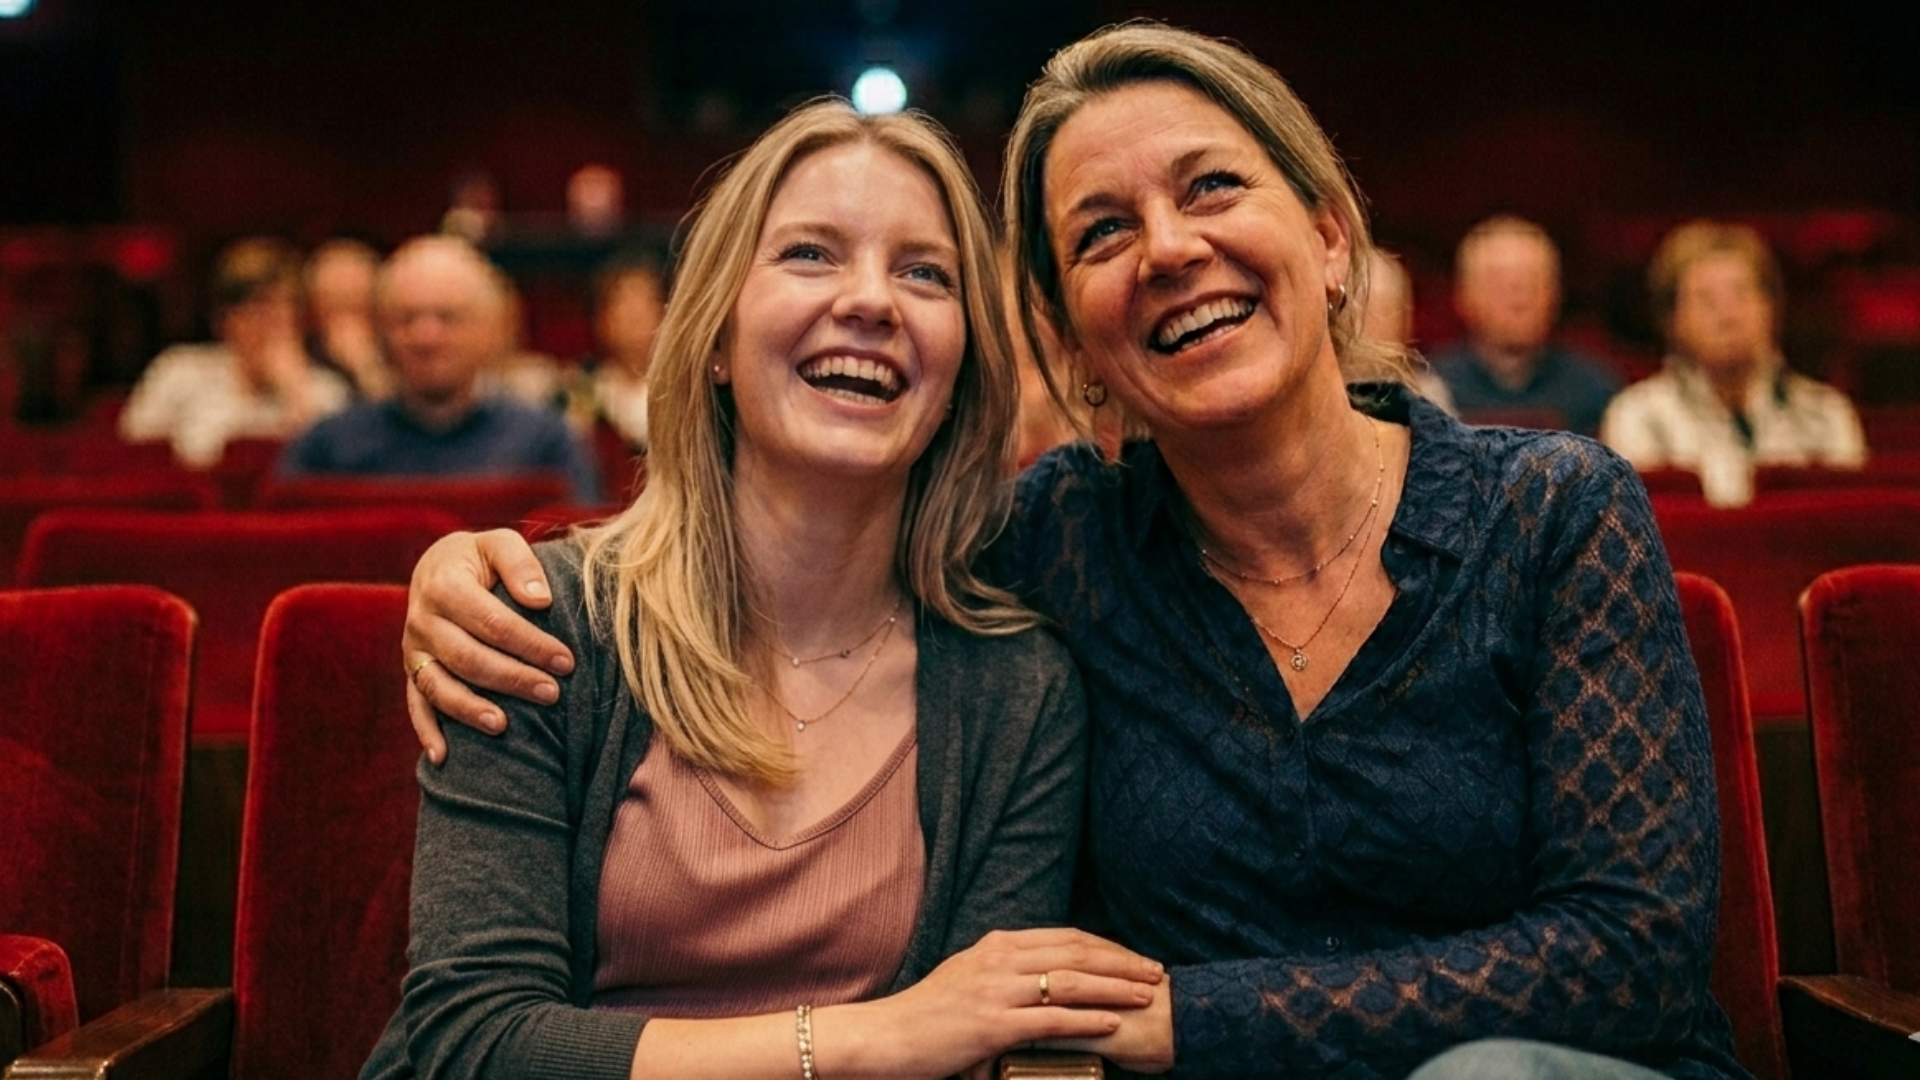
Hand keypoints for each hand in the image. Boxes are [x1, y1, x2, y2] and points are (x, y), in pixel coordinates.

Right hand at [403, 529, 569, 763]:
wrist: (437, 567)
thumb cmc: (481, 559)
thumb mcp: (499, 544)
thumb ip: (520, 563)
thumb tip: (541, 600)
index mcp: (444, 586)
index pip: (493, 622)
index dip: (531, 644)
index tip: (567, 661)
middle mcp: (421, 621)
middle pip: (468, 658)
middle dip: (512, 679)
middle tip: (552, 693)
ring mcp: (413, 651)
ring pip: (439, 687)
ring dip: (470, 710)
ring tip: (504, 726)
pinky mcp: (412, 671)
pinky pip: (416, 705)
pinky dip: (426, 732)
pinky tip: (444, 758)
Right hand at [826, 928, 1162, 1077]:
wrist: (886, 1037)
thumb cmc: (928, 1015)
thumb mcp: (969, 977)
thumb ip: (1005, 972)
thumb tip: (1043, 979)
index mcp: (998, 944)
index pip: (1067, 937)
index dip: (1108, 947)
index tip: (1137, 958)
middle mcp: (1000, 959)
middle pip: (1078, 953)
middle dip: (1123, 963)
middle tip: (1156, 973)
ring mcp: (997, 991)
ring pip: (1072, 982)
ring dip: (1116, 988)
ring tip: (1147, 996)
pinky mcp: (993, 1025)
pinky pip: (1052, 1020)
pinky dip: (1088, 1020)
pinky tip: (1114, 1023)